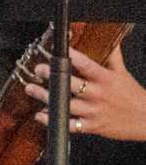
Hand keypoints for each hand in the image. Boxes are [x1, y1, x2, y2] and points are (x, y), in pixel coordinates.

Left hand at [26, 48, 145, 141]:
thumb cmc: (133, 95)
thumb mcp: (122, 73)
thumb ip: (113, 56)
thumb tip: (110, 38)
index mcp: (106, 79)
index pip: (86, 65)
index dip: (71, 56)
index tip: (55, 50)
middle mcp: (98, 94)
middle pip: (71, 84)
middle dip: (52, 76)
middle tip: (38, 70)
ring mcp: (94, 111)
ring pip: (66, 104)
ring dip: (46, 97)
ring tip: (30, 89)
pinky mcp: (92, 126)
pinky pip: (70, 124)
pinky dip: (53, 120)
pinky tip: (40, 115)